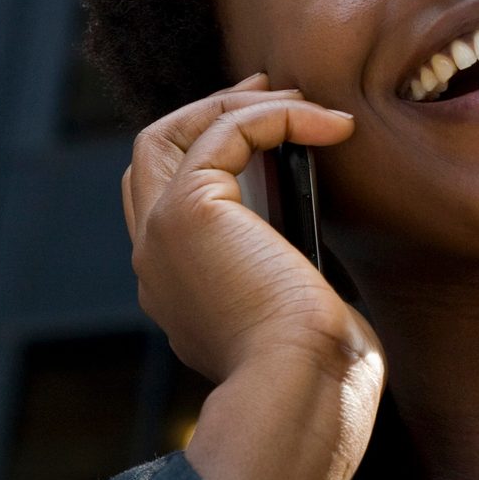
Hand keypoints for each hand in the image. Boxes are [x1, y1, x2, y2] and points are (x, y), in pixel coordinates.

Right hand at [122, 73, 382, 382]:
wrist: (302, 388)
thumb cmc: (317, 369)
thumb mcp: (293, 312)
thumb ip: (279, 274)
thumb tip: (301, 240)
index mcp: (174, 292)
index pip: (165, 203)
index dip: (207, 156)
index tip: (267, 133)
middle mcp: (153, 262)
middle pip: (149, 157)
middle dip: (204, 113)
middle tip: (267, 90)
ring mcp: (159, 235)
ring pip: (166, 133)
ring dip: (234, 105)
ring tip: (301, 99)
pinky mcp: (187, 211)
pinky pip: (224, 132)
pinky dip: (276, 115)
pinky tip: (329, 124)